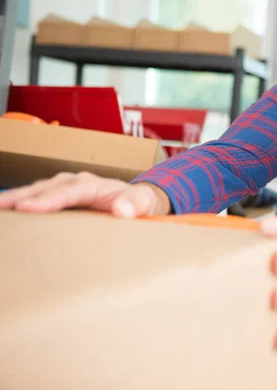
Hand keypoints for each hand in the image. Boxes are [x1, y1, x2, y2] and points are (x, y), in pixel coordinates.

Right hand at [0, 172, 171, 216]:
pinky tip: (6, 213)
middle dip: (19, 197)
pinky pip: (35, 198)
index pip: (67, 192)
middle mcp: (74, 182)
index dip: (47, 200)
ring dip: (14, 199)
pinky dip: (19, 203)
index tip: (27, 208)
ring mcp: (63, 187)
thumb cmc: (138, 202)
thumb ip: (135, 206)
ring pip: (35, 191)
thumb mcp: (142, 204)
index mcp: (92, 184)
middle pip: (44, 188)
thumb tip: (122, 210)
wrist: (136, 200)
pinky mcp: (57, 196)